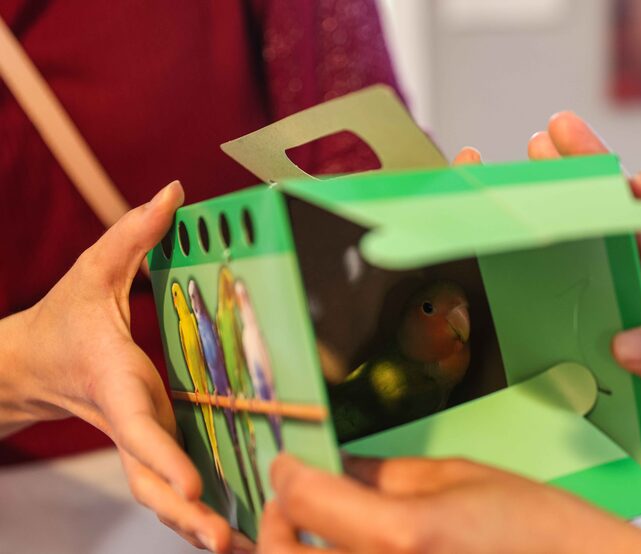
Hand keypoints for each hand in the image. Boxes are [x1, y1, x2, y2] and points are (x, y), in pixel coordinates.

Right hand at [0, 181, 251, 552]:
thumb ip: (135, 234)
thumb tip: (174, 190)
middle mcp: (129, 420)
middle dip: (184, 514)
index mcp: (115, 383)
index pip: (137, 426)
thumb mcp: (92, 272)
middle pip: (150, 480)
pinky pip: (169, 483)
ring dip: (192, 524)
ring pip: (159, 493)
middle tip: (225, 541)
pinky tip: (236, 530)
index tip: (194, 488)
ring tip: (240, 548)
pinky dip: (195, 510)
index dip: (164, 457)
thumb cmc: (61, 323)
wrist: (27, 366)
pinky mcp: (151, 443)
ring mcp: (139, 439)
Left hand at [258, 455, 640, 552]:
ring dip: (294, 549)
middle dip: (274, 522)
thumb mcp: (456, 477)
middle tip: (287, 499)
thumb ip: (383, 473)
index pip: (304, 497)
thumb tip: (336, 465)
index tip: (290, 459)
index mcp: (400, 534)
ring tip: (308, 526)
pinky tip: (347, 545)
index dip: (288, 471)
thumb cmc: (534, 526)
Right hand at [528, 114, 640, 549]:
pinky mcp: (600, 360)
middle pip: (619, 222)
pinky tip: (506, 263)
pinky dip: (535, 294)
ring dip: (551, 223)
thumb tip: (624, 342)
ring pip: (584, 263)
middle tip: (548, 138)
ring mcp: (627, 323)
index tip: (629, 181)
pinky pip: (566, 322)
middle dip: (585, 176)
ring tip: (515, 179)